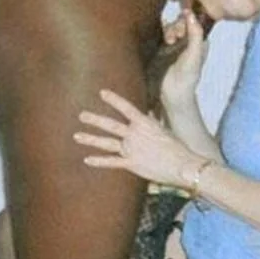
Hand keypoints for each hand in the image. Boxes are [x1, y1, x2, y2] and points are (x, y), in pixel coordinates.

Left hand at [74, 89, 198, 190]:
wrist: (182, 165)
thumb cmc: (177, 148)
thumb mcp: (164, 130)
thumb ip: (154, 121)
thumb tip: (150, 114)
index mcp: (144, 123)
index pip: (126, 107)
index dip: (113, 99)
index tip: (102, 92)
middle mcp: (135, 135)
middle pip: (110, 125)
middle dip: (94, 120)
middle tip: (81, 115)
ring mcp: (131, 149)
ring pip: (106, 143)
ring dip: (91, 139)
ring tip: (77, 136)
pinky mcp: (131, 164)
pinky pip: (112, 162)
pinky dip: (99, 161)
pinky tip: (87, 159)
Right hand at [161, 9, 207, 108]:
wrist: (172, 92)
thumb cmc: (188, 75)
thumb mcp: (195, 54)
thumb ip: (195, 34)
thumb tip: (190, 13)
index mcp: (199, 41)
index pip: (195, 21)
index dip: (189, 20)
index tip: (184, 27)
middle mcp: (186, 40)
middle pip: (181, 22)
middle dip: (177, 25)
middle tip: (174, 37)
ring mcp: (172, 43)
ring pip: (170, 26)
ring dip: (168, 30)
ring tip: (168, 41)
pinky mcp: (160, 47)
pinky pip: (158, 32)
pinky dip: (158, 30)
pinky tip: (159, 33)